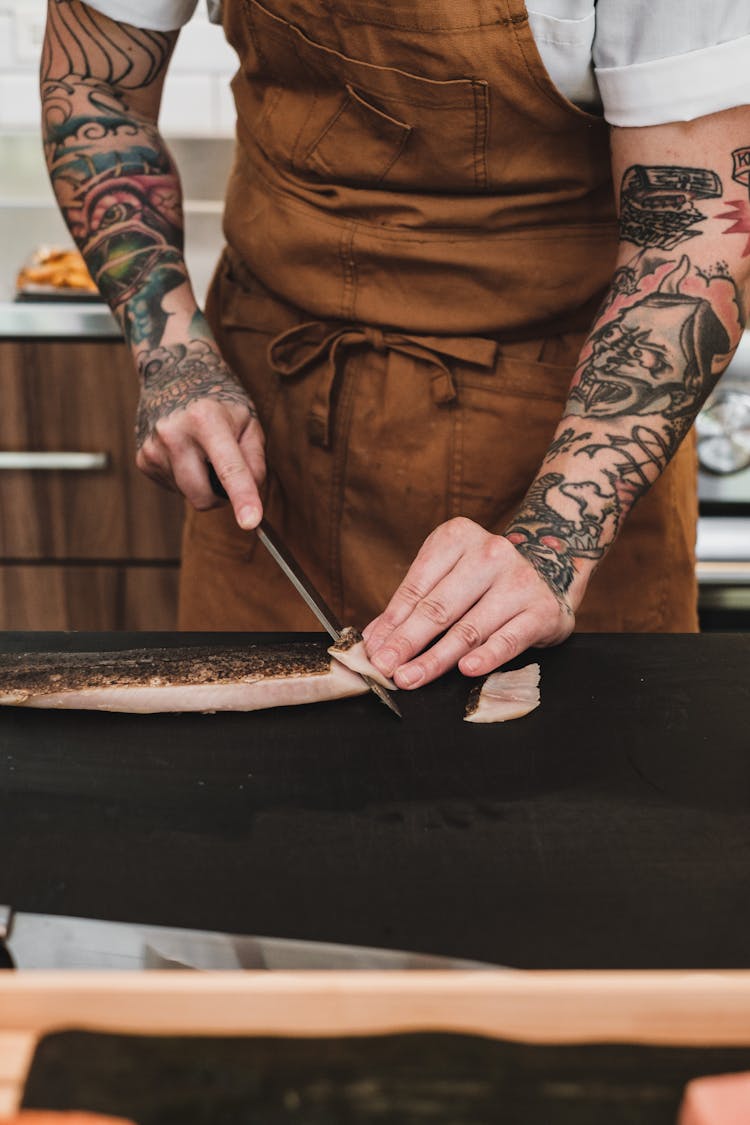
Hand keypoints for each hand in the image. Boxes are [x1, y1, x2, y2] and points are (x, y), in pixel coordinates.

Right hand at [134, 339, 265, 529]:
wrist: (173, 374)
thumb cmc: (217, 398)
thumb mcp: (248, 421)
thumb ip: (256, 461)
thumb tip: (251, 498)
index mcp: (206, 420)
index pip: (229, 469)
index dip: (242, 498)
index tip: (251, 522)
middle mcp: (174, 434)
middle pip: (203, 497)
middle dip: (220, 496)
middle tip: (225, 469)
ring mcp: (153, 448)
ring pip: (189, 495)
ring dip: (202, 484)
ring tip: (201, 451)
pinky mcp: (143, 460)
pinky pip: (175, 488)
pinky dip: (185, 478)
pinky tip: (184, 453)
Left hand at [362, 517, 574, 688]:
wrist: (553, 569)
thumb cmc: (486, 579)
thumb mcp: (448, 576)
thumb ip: (414, 604)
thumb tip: (376, 639)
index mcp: (458, 537)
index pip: (417, 586)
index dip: (391, 621)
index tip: (373, 649)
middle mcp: (490, 553)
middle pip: (439, 607)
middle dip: (406, 642)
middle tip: (384, 667)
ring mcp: (518, 581)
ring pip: (469, 628)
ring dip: (435, 658)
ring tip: (410, 677)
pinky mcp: (542, 610)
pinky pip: (509, 639)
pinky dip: (486, 657)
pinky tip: (465, 670)